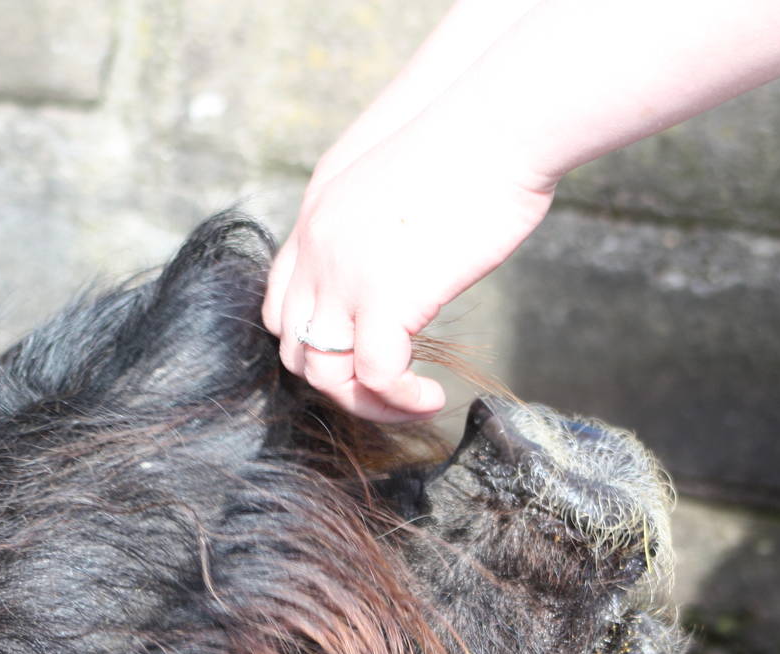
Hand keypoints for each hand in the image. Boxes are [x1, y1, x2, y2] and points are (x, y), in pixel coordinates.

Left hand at [263, 127, 555, 421]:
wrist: (499, 125)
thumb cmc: (473, 149)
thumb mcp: (398, 193)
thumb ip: (381, 237)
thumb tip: (407, 274)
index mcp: (315, 221)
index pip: (281, 306)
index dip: (313, 344)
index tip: (358, 357)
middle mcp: (315, 251)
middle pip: (294, 348)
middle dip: (338, 383)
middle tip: (389, 390)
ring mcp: (342, 275)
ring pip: (325, 373)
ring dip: (368, 402)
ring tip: (413, 403)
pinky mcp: (384, 297)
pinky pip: (374, 375)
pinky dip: (400, 399)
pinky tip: (432, 396)